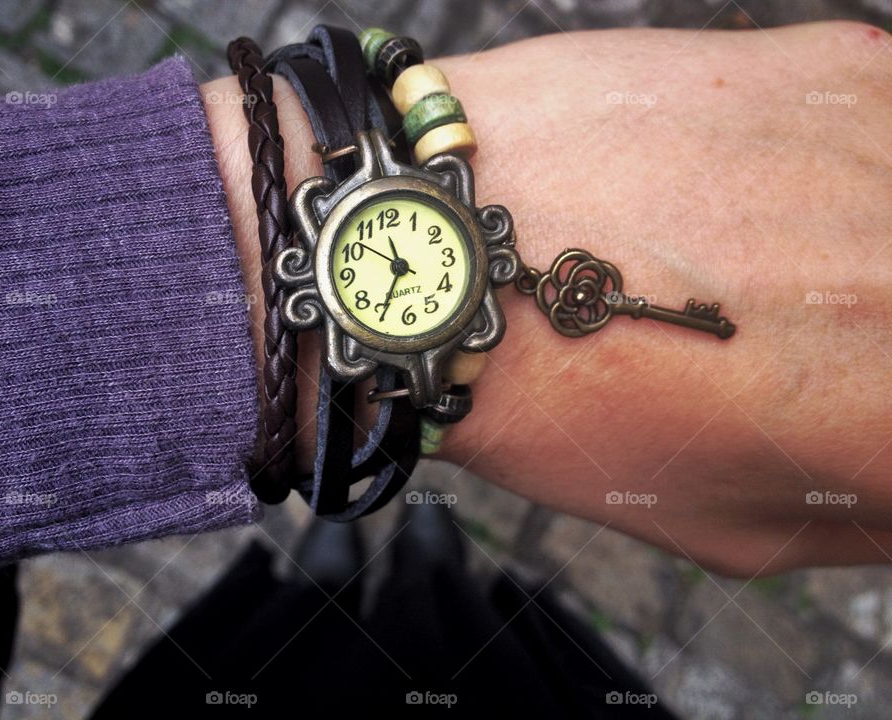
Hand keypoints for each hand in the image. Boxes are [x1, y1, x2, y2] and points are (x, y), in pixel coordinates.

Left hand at [204, 21, 891, 574]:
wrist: (445, 252)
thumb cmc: (558, 401)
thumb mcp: (720, 521)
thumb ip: (853, 507)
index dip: (879, 427)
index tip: (849, 420)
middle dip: (873, 347)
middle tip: (796, 353)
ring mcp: (883, 147)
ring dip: (860, 254)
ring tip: (753, 278)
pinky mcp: (828, 66)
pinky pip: (871, 138)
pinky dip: (829, 179)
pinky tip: (736, 203)